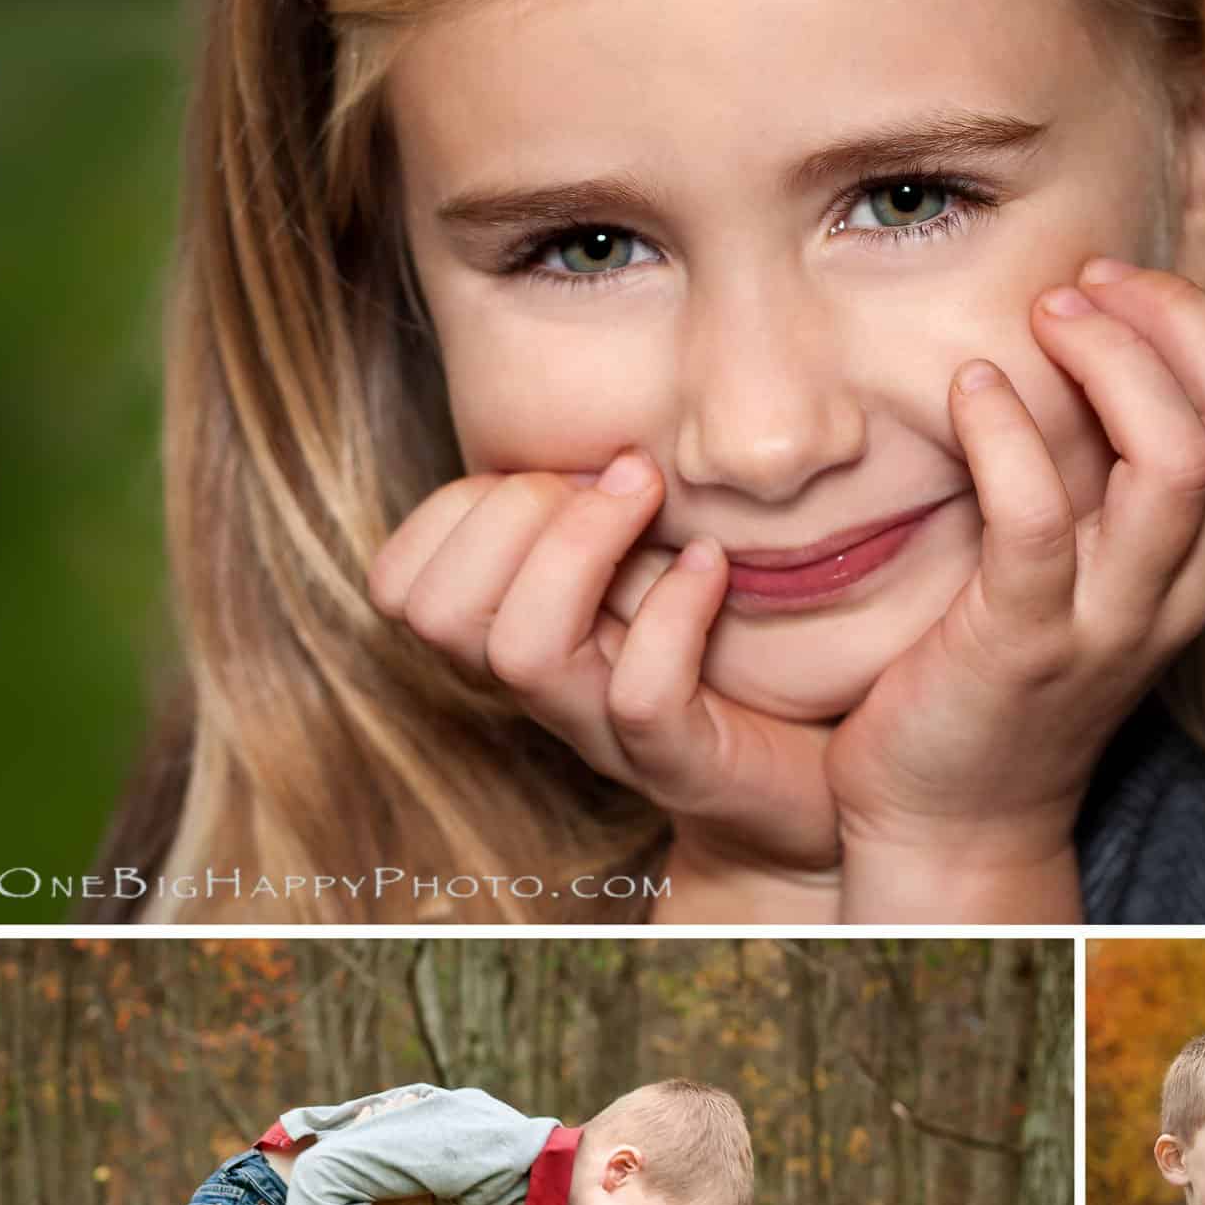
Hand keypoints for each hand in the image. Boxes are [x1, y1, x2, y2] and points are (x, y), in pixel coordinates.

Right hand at [369, 459, 840, 880]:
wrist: (806, 782)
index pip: (398, 582)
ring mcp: (604, 732)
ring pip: (520, 653)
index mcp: (514, 630)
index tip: (553, 472)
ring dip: (578, 547)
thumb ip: (590, 500)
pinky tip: (711, 564)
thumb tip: (589, 422)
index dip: (455, 508)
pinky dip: (674, 611)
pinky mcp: (679, 764)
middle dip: (510, 513)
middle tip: (608, 482)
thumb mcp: (641, 558)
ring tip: (649, 498)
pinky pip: (640, 697)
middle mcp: (543, 688)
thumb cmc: (725, 650)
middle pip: (437, 613)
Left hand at [823, 265, 1204, 906]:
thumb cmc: (994, 662)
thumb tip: (1084, 320)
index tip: (1121, 288)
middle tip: (1084, 285)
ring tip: (1043, 318)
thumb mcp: (1077, 550)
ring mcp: (1108, 620)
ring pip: (1181, 465)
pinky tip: (971, 388)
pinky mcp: (1022, 646)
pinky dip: (1008, 433)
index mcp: (1199, 553)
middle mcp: (1176, 586)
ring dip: (1114, 361)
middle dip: (1179, 318)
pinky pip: (1038, 522)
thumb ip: (1096, 460)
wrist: (947, 820)